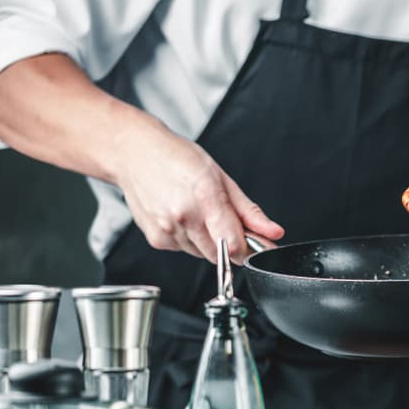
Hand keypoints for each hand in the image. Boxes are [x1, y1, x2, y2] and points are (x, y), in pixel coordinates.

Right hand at [113, 122, 283, 263]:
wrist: (134, 154)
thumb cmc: (177, 158)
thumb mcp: (221, 177)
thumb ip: (249, 211)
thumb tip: (273, 233)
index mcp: (205, 197)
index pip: (234, 245)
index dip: (248, 249)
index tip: (253, 244)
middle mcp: (184, 217)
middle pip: (221, 254)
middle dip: (230, 244)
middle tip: (223, 219)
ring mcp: (167, 230)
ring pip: (203, 254)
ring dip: (208, 241)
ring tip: (197, 211)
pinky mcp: (157, 240)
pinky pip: (184, 250)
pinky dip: (190, 239)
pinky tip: (182, 216)